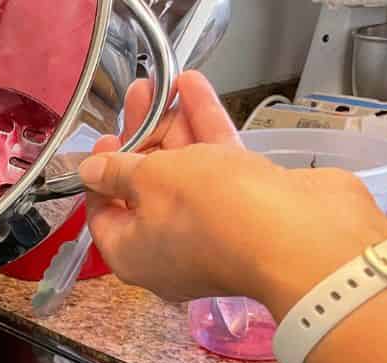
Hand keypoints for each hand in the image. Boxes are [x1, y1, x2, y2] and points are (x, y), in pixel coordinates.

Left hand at [80, 71, 386, 315]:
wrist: (297, 233)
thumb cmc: (207, 210)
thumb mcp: (149, 182)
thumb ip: (118, 171)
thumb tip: (89, 172)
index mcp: (133, 254)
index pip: (104, 216)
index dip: (101, 177)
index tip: (106, 140)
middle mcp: (168, 248)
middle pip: (146, 189)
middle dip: (142, 139)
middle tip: (138, 98)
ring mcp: (211, 228)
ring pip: (185, 173)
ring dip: (174, 127)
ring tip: (162, 83)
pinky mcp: (248, 206)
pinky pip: (218, 165)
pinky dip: (205, 128)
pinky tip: (193, 86)